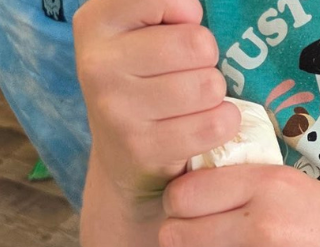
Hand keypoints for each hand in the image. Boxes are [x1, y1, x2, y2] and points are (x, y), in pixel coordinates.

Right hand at [73, 0, 239, 201]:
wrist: (123, 160)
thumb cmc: (142, 84)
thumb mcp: (137, 35)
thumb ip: (162, 9)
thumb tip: (193, 10)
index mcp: (95, 22)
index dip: (186, 14)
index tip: (175, 31)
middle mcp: (98, 64)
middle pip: (197, 44)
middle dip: (206, 59)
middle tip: (189, 74)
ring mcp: (117, 109)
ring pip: (209, 85)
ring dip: (214, 94)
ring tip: (194, 102)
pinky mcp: (143, 148)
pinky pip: (214, 124)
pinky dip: (224, 123)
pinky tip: (205, 123)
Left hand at [158, 165, 319, 246]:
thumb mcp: (295, 185)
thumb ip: (243, 190)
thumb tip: (187, 199)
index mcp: (266, 184)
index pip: (184, 194)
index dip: (178, 206)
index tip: (189, 211)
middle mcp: (263, 224)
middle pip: (178, 238)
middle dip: (180, 242)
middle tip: (195, 244)